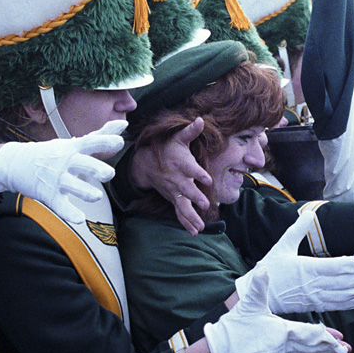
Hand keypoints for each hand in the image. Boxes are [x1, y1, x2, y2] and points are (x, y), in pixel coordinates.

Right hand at [0, 120, 125, 223]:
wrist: (15, 163)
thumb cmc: (53, 153)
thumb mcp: (75, 143)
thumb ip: (100, 135)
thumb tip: (124, 123)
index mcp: (73, 149)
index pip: (90, 142)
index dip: (105, 142)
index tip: (120, 141)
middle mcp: (65, 162)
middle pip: (82, 164)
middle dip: (96, 168)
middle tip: (109, 173)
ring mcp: (55, 178)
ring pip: (71, 185)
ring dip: (84, 191)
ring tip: (97, 196)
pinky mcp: (47, 194)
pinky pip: (59, 205)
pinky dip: (68, 213)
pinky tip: (80, 219)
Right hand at [129, 117, 211, 235]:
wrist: (146, 164)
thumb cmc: (167, 148)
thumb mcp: (177, 138)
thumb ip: (190, 131)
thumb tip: (201, 120)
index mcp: (181, 164)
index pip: (191, 169)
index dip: (198, 174)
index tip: (207, 179)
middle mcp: (177, 179)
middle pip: (186, 190)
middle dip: (195, 197)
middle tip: (205, 204)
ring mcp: (174, 191)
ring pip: (183, 205)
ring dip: (191, 216)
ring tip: (201, 227)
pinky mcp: (173, 198)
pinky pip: (179, 212)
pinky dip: (186, 222)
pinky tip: (195, 232)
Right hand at [204, 269, 350, 352]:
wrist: (221, 348)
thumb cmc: (236, 326)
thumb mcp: (250, 303)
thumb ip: (259, 285)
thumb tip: (265, 270)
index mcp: (281, 331)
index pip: (308, 334)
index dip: (324, 336)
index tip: (338, 338)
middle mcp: (283, 347)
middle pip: (311, 349)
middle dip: (329, 351)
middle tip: (345, 352)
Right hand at [235, 211, 353, 312]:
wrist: (257, 294)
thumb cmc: (269, 269)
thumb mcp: (282, 246)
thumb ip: (297, 229)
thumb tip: (308, 214)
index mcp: (306, 267)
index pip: (333, 266)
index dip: (351, 264)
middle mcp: (312, 284)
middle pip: (341, 282)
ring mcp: (313, 297)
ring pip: (340, 296)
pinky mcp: (312, 306)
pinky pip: (333, 305)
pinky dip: (347, 304)